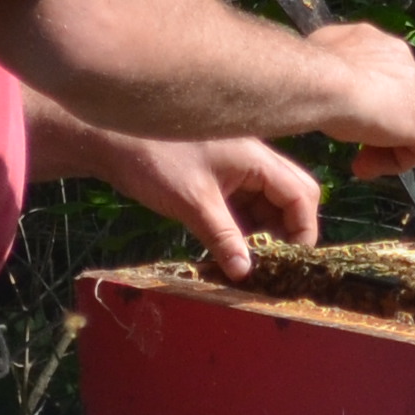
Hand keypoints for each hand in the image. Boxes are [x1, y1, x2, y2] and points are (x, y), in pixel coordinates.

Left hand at [97, 134, 322, 277]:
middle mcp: (254, 159)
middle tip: (270, 261)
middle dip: (287, 230)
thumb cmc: (156, 162)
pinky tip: (229, 247)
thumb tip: (246, 273)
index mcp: (257, 158)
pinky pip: (243, 203)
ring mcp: (236, 166)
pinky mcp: (218, 176)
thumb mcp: (193, 204)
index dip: (303, 230)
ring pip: (267, 201)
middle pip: (292, 195)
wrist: (112, 141)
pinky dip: (242, 225)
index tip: (288, 262)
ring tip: (247, 260)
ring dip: (263, 230)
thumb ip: (224, 237)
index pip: (301, 194)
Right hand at [298, 20, 414, 172]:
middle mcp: (408, 63)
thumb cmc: (315, 71)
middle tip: (352, 142)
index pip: (383, 76)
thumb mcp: (319, 59)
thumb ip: (331, 64)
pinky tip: (365, 167)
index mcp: (383, 46)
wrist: (327, 83)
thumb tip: (323, 71)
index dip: (364, 101)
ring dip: (383, 147)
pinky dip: (392, 162)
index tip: (342, 117)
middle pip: (399, 101)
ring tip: (358, 164)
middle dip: (377, 125)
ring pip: (409, 126)